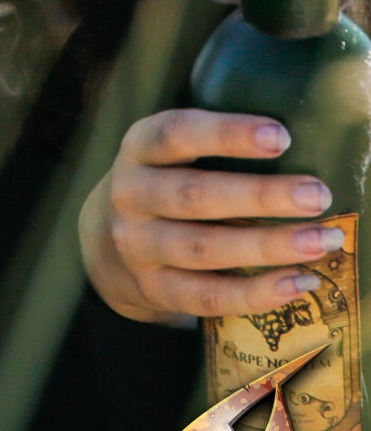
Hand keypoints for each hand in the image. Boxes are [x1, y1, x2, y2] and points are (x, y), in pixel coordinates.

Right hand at [79, 108, 342, 325]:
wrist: (107, 243)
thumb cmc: (164, 183)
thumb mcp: (169, 154)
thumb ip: (215, 146)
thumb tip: (308, 142)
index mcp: (138, 149)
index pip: (175, 133)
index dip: (227, 134)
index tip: (282, 136)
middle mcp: (130, 195)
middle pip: (194, 195)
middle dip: (261, 196)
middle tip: (317, 194)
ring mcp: (138, 246)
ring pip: (204, 249)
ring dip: (268, 246)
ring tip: (322, 240)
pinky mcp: (154, 290)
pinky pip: (207, 297)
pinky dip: (256, 293)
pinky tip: (300, 281)